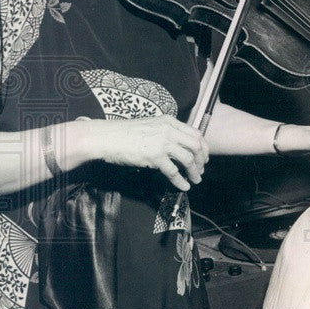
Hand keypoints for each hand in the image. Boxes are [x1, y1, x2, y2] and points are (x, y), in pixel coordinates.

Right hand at [73, 116, 208, 191]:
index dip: (203, 147)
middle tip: (201, 170)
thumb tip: (179, 146)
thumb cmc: (124, 133)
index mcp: (170, 121)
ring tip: (195, 180)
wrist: (106, 137)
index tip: (203, 157)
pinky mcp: (155, 156)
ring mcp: (163, 142)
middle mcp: (169, 130)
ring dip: (194, 172)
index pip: (196, 133)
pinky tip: (184, 186)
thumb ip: (166, 132)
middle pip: (196, 146)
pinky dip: (181, 181)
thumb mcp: (151, 126)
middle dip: (202, 160)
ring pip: (188, 159)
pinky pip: (174, 171)